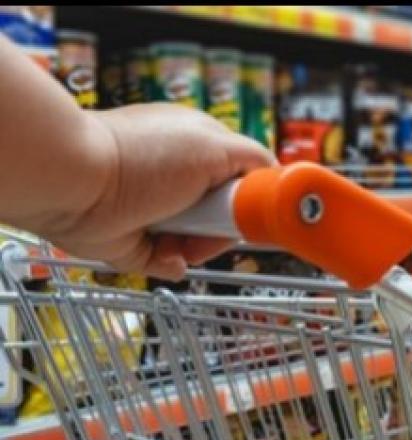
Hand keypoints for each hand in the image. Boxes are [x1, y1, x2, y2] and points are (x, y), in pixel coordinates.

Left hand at [22, 103, 275, 279]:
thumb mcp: (216, 145)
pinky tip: (166, 253)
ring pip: (200, 243)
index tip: (260, 212)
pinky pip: (169, 264)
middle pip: (225, 215)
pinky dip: (171, 264)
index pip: (242, 174)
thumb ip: (255, 160)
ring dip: (198, 247)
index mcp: (197, 145)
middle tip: (216, 224)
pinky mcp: (135, 242)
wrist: (76, 182)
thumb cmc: (142, 156)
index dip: (252, 195)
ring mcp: (156, 210)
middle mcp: (177, 178)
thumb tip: (277, 181)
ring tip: (181, 238)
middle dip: (224, 225)